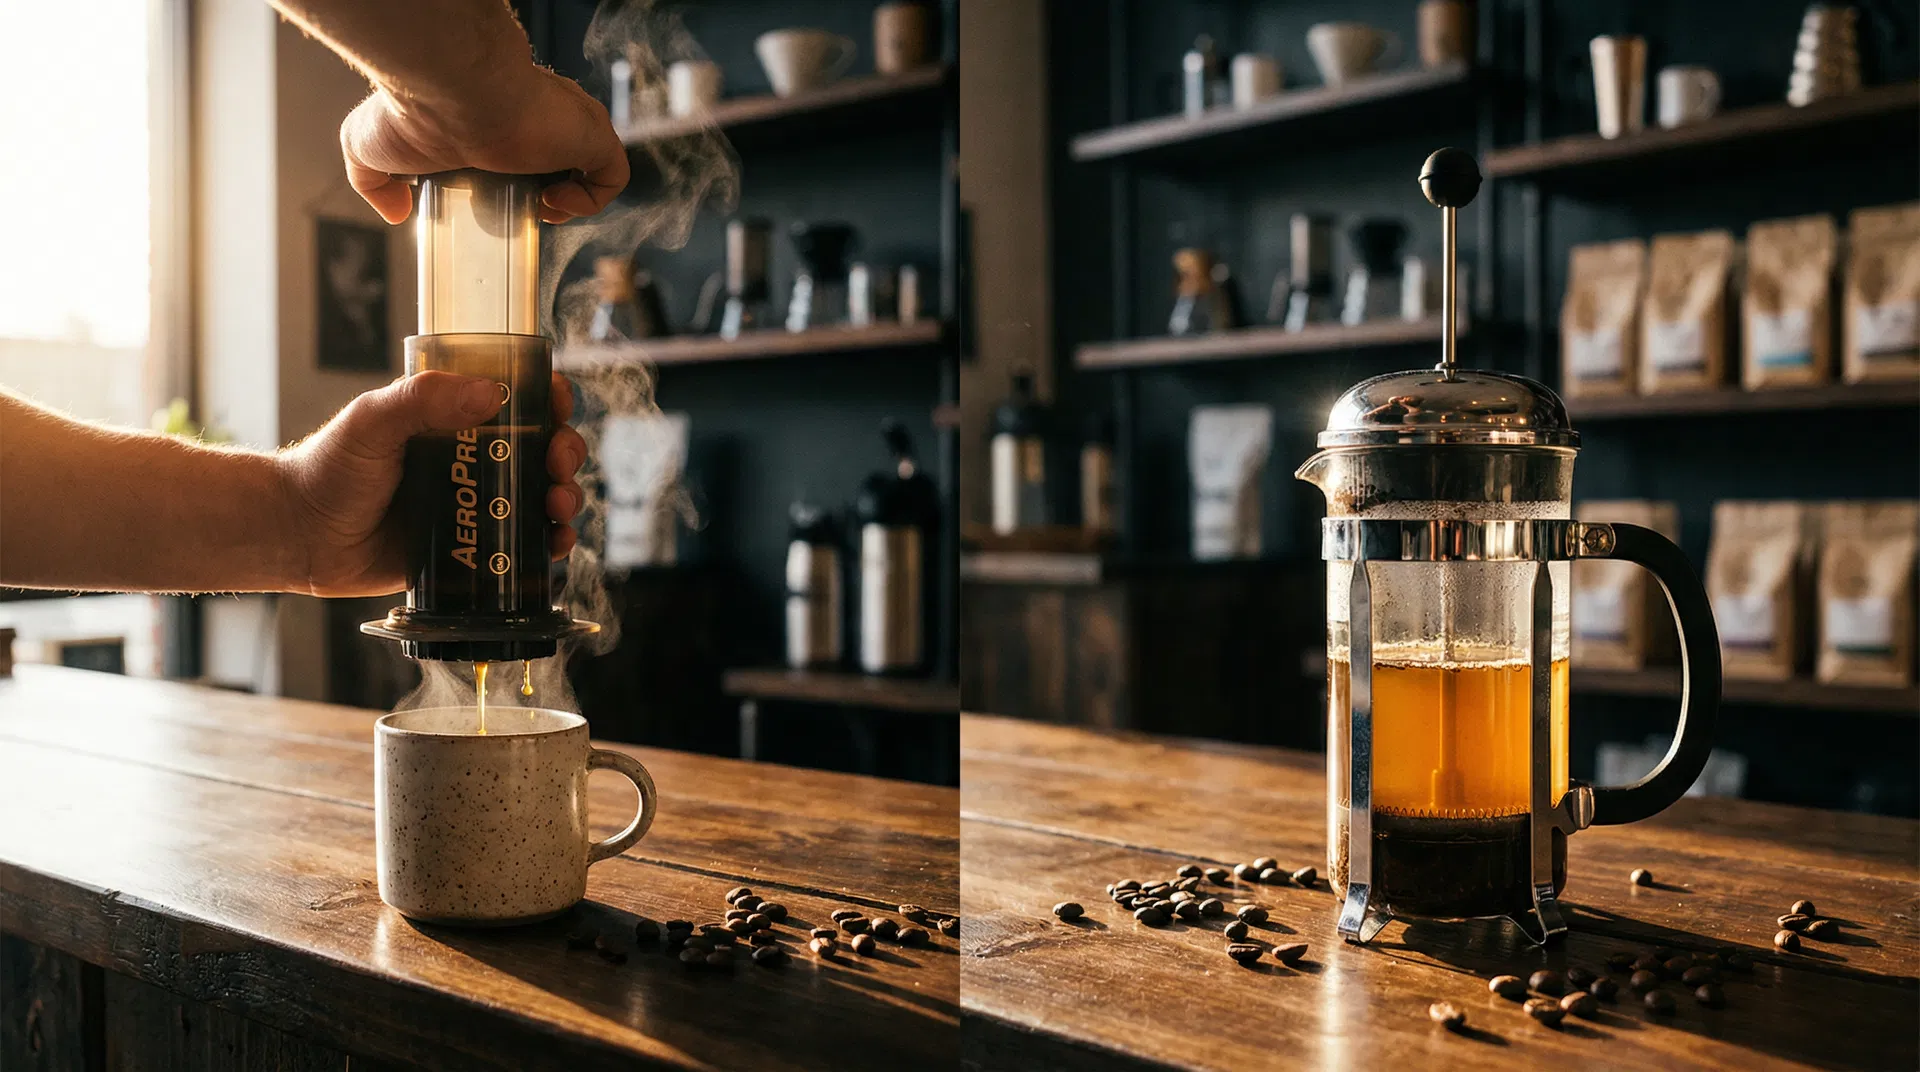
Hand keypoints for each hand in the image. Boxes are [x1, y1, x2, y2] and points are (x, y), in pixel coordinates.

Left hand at [277, 371, 586, 597]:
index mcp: (454, 419)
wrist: (298, 535)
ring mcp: (475, 504)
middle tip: (557, 465)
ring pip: (542, 496)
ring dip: (566, 497)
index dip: (551, 398)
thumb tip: (493, 393)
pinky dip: (550, 545)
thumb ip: (424, 398)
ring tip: (557, 507)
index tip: (559, 405)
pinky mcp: (471, 549)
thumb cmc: (327, 468)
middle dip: (566, 453)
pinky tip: (555, 544)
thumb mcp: (373, 420)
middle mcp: (473, 459)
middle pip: (544, 448)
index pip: (519, 398)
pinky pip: (523, 547)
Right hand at [341, 65, 629, 224]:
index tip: (493, 205)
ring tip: (539, 208)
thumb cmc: (413, 111)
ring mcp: (565, 127)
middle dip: (541, 192)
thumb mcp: (369, 150)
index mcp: (493, 118)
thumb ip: (376, 182)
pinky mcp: (590, 135)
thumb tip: (396, 213)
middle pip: (556, 161)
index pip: (517, 151)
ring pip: (587, 167)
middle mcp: (534, 119)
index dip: (512, 185)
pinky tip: (554, 204)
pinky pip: (611, 175)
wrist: (450, 89)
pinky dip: (591, 200)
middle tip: (517, 211)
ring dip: (568, 199)